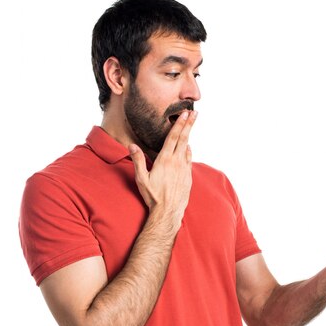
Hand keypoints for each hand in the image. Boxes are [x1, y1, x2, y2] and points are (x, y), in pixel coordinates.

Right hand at [129, 110, 196, 227]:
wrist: (168, 212)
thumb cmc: (153, 196)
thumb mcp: (141, 179)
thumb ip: (138, 161)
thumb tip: (131, 145)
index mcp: (165, 160)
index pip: (173, 137)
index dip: (179, 124)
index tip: (185, 114)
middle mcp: (177, 162)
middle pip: (183, 139)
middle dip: (188, 124)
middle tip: (194, 113)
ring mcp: (184, 169)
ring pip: (187, 148)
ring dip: (189, 136)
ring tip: (190, 126)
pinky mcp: (188, 177)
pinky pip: (189, 160)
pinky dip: (188, 151)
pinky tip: (188, 148)